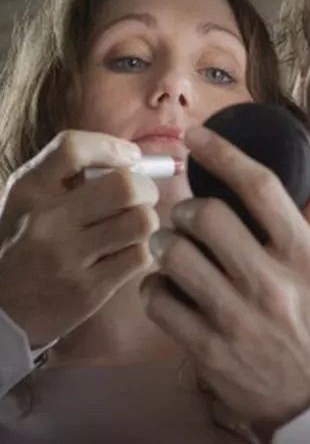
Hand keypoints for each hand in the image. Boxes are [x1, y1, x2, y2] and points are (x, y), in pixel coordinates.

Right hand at [0, 130, 158, 347]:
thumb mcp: (30, 202)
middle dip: (146, 188)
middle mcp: (47, 221)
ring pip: (141, 221)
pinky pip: (140, 255)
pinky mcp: (88, 289)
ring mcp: (67, 258)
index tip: (131, 157)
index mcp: (29, 190)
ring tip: (134, 228)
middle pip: (125, 186)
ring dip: (147, 221)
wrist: (0, 311)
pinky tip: (126, 253)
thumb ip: (70, 176)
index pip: (73, 148)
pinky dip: (142, 251)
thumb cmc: (26, 245)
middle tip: (142, 198)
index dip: (113, 147)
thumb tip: (132, 159)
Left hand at [141, 125, 309, 429]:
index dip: (223, 152)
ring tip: (172, 247)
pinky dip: (155, 286)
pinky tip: (167, 286)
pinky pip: (160, 300)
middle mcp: (272, 283)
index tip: (195, 135)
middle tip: (186, 213)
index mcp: (304, 255)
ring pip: (176, 256)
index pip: (260, 187)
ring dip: (165, 244)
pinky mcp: (209, 349)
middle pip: (207, 216)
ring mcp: (237, 318)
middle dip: (186, 207)